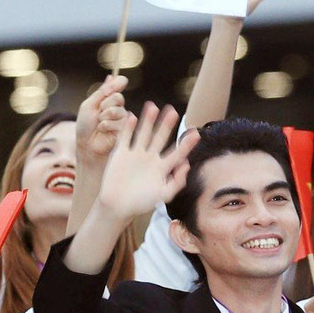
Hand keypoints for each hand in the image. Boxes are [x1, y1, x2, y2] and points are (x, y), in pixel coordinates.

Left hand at [75, 75, 130, 163]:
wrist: (86, 144)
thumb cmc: (85, 125)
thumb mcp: (89, 105)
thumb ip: (101, 92)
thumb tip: (112, 76)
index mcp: (109, 98)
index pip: (119, 84)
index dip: (118, 82)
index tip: (116, 85)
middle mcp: (117, 106)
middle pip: (118, 97)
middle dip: (105, 105)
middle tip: (98, 113)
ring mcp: (122, 118)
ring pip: (117, 110)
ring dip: (104, 117)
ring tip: (99, 124)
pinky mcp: (124, 129)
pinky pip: (118, 122)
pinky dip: (106, 125)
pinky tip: (103, 131)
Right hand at [95, 104, 196, 224]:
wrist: (117, 206)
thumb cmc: (141, 203)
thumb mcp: (163, 195)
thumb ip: (177, 182)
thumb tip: (187, 165)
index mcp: (162, 168)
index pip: (177, 152)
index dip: (186, 143)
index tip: (196, 132)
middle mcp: (150, 158)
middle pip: (160, 138)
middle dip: (166, 125)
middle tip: (173, 111)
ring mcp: (136, 154)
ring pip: (143, 134)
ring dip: (148, 121)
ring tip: (153, 106)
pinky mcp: (121, 154)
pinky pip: (125, 137)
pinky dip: (128, 128)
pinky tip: (132, 116)